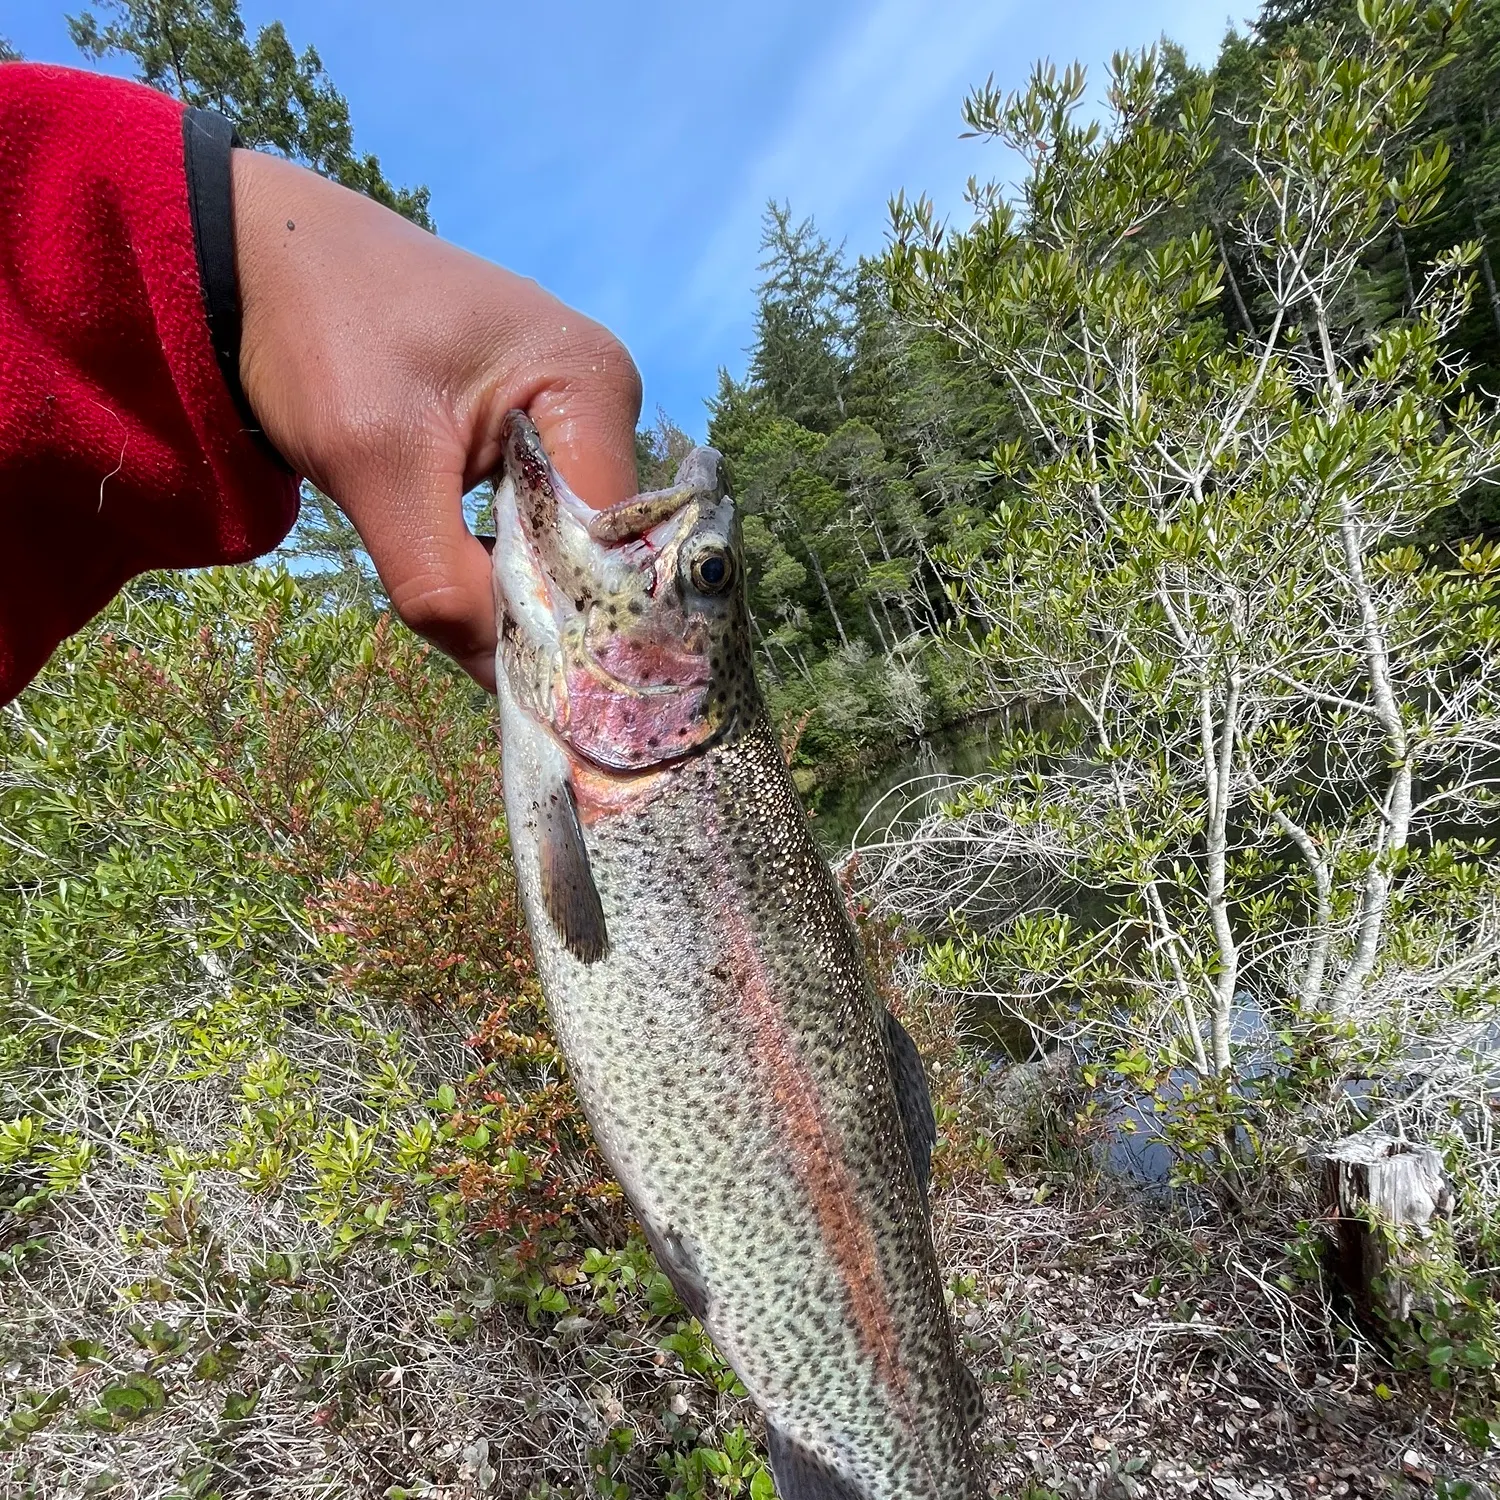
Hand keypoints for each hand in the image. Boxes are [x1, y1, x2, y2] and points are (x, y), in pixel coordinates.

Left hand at [231, 149, 641, 689]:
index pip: (610, 536)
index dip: (575, 618)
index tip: (532, 686)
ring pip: (571, 538)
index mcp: (589, 380)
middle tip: (501, 673)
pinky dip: (509, 559)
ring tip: (479, 630)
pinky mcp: (540, 424)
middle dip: (548, 610)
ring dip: (524, 588)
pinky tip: (473, 583)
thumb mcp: (374, 465)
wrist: (264, 258)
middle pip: (600, 542)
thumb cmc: (319, 335)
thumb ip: (441, 584)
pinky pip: (544, 515)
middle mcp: (604, 392)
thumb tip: (506, 686)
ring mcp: (575, 407)